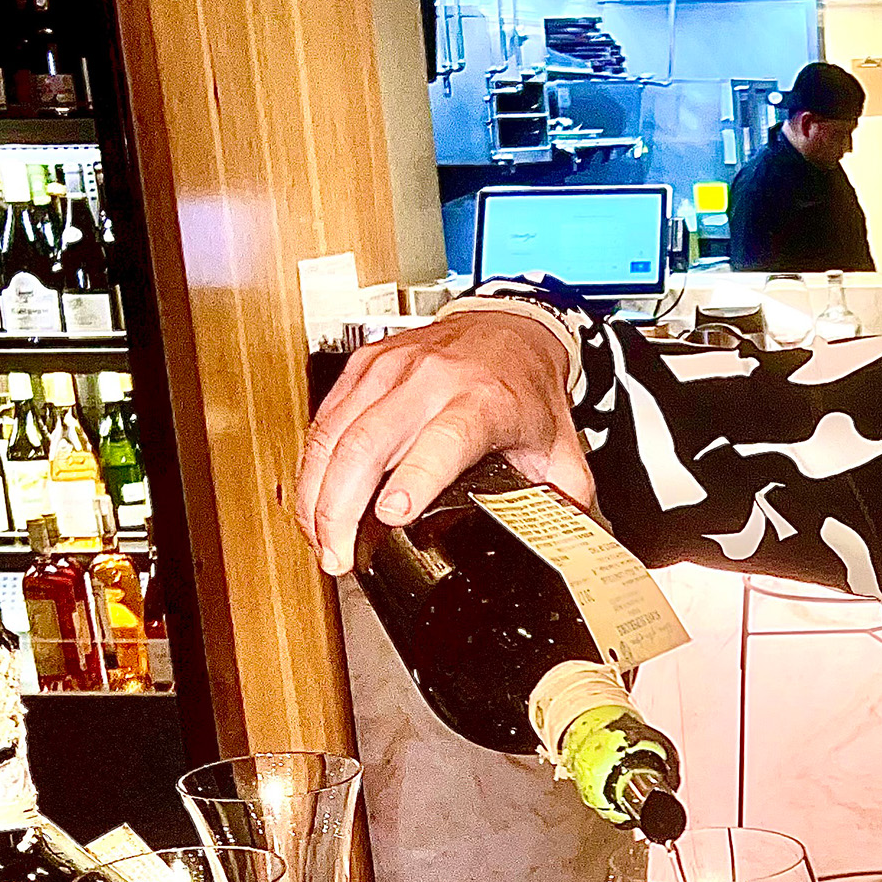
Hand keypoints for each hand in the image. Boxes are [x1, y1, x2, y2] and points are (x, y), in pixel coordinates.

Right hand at [294, 314, 593, 575]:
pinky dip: (312, 466)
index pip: (442, 439)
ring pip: (334, 433)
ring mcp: (391, 369)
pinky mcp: (364, 365)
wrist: (510, 325)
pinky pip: (325, 420)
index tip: (392, 515)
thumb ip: (565, 498)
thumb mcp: (557, 444)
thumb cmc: (525, 385)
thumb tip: (569, 543)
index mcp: (482, 399)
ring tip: (318, 541)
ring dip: (316, 494)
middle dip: (341, 507)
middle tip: (337, 556)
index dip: (413, 478)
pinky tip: (313, 502)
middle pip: (367, 443)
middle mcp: (431, 379)